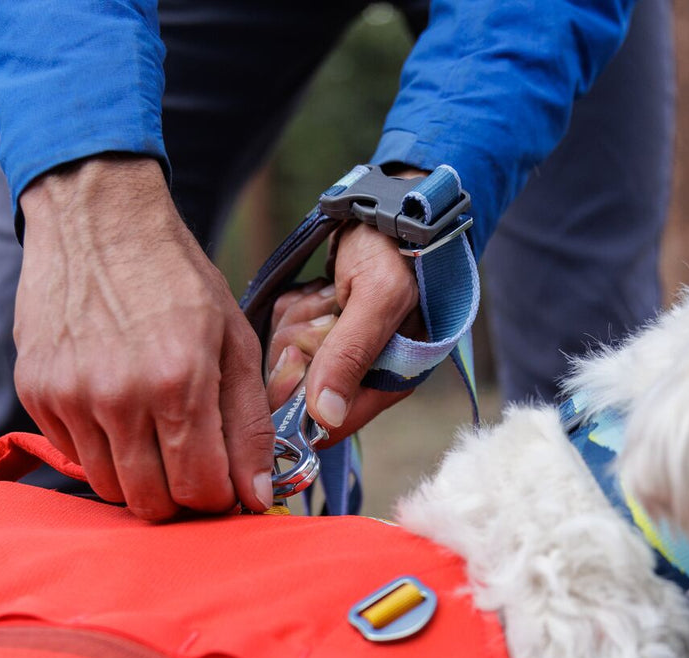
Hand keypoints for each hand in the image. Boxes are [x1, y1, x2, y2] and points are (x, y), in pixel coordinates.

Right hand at [16, 155, 273, 519]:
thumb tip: (256, 494)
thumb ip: (249, 423)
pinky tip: (116, 407)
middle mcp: (119, 397)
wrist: (98, 220)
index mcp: (179, 382)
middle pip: (153, 503)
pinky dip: (100, 449)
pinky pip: (73, 456)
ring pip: (110, 488)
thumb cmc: (177, 279)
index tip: (225, 481)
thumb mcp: (235, 340)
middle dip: (180, 497)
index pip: (200, 490)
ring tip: (154, 434)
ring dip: (139, 477)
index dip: (220, 496)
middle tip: (191, 464)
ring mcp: (70, 397)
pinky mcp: (35, 393)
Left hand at [265, 222, 421, 443]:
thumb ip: (351, 354)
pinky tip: (319, 288)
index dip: (301, 400)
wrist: (398, 202)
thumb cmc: (398, 247)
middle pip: (301, 390)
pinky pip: (289, 332)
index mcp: (391, 380)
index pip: (329, 425)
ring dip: (299, 320)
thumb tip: (326, 416)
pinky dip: (296, 307)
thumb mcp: (378, 295)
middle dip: (302, 344)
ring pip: (291, 358)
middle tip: (327, 305)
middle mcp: (367, 375)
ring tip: (328, 290)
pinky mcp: (328, 330)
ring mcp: (345, 353)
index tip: (297, 357)